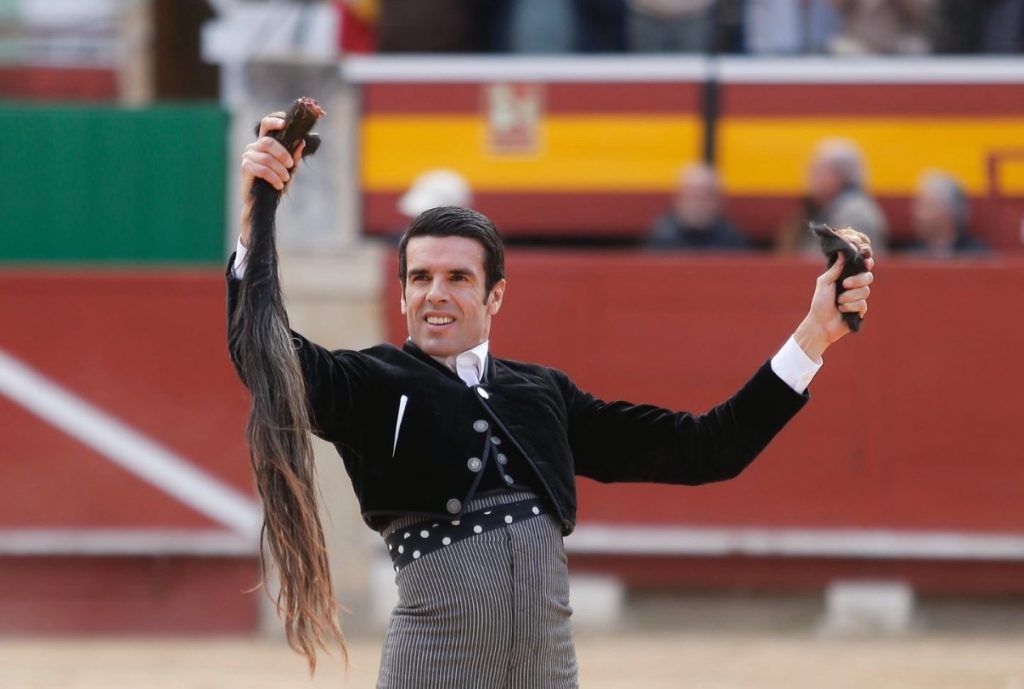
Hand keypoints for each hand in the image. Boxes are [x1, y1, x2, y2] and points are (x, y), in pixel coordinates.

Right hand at [238, 112, 306, 246]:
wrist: (263, 202)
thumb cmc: (275, 184)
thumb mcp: (289, 170)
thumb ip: (294, 158)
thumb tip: (301, 143)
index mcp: (265, 144)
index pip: (266, 124)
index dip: (275, 120)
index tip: (286, 123)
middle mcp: (254, 147)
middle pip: (268, 142)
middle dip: (283, 153)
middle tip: (290, 165)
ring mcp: (248, 156)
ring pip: (267, 158)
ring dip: (279, 169)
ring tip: (285, 179)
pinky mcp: (245, 167)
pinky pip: (262, 169)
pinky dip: (273, 177)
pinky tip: (279, 185)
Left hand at [793, 253, 874, 360]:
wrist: (820, 323)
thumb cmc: (820, 302)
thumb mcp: (825, 282)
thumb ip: (835, 268)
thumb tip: (843, 251)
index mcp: (846, 277)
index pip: (862, 267)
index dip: (866, 263)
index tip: (865, 261)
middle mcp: (855, 286)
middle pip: (868, 277)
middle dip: (857, 280)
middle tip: (844, 284)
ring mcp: (859, 298)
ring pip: (866, 291)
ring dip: (849, 297)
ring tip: (839, 302)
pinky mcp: (861, 310)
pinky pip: (862, 304)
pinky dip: (850, 306)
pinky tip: (842, 310)